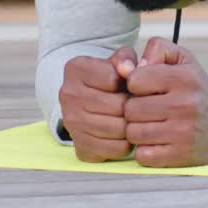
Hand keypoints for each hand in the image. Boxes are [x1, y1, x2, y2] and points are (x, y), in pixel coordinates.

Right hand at [58, 47, 137, 162]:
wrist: (91, 103)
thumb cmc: (111, 79)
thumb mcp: (118, 60)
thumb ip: (126, 58)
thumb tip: (128, 69)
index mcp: (76, 69)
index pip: (112, 78)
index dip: (129, 83)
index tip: (129, 85)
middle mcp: (68, 95)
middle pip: (117, 106)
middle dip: (133, 106)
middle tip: (139, 105)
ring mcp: (71, 123)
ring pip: (118, 129)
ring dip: (132, 125)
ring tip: (133, 117)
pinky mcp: (80, 146)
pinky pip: (116, 149)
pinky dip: (127, 143)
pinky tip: (125, 133)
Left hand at [124, 37, 207, 167]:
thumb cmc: (196, 91)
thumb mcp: (184, 60)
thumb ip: (157, 50)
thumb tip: (127, 69)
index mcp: (184, 77)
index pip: (134, 80)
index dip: (135, 84)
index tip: (146, 89)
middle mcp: (185, 104)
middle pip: (130, 109)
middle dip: (133, 110)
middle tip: (146, 110)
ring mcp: (182, 133)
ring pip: (133, 133)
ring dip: (137, 130)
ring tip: (150, 125)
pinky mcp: (180, 156)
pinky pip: (143, 155)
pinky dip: (145, 150)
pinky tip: (156, 142)